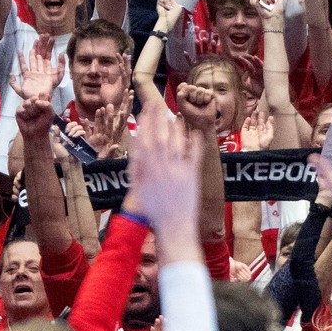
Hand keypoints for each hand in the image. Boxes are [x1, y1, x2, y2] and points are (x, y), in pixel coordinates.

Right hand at [122, 92, 202, 236]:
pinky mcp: (192, 176)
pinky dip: (195, 143)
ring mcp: (177, 171)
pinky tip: (195, 133)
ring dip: (175, 128)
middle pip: (159, 138)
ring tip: (174, 117)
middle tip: (157, 104)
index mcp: (146, 172)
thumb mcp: (138, 190)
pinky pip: (194, 156)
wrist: (173, 227)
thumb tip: (136, 150)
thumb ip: (136, 169)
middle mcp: (161, 169)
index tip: (145, 111)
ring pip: (176, 144)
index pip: (144, 141)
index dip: (144, 124)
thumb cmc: (153, 211)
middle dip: (158, 119)